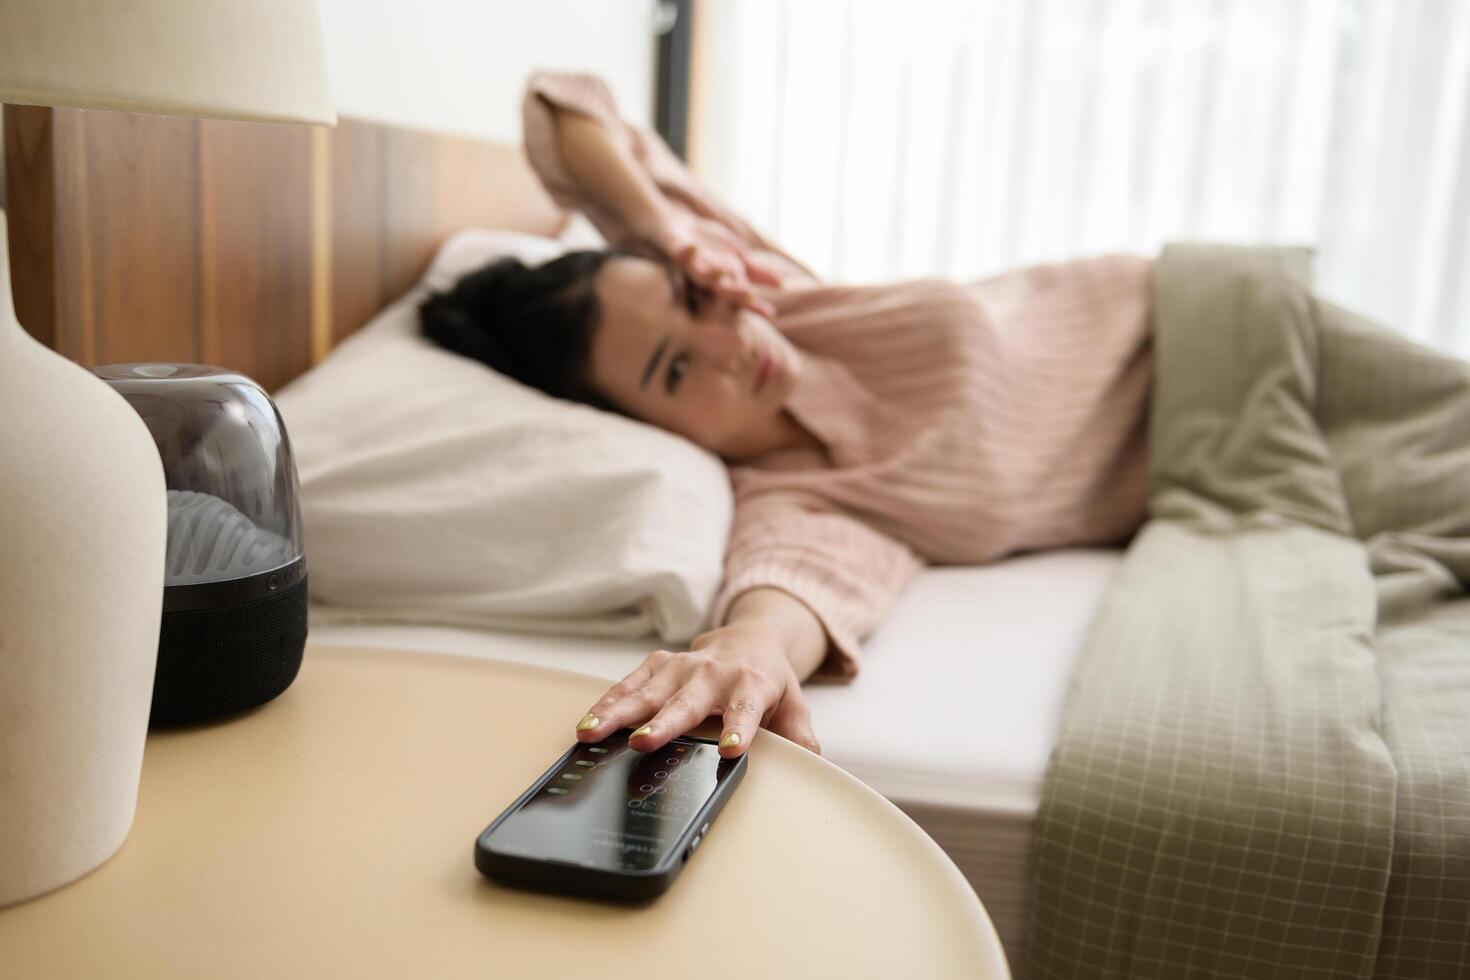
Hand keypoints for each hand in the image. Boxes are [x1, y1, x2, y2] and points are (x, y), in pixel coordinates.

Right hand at [573, 620, 821, 758]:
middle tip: (644, 741)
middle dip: (665, 721)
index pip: (747, 709)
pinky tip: (588, 720)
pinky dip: (608, 701)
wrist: (751, 637)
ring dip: (620, 711)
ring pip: (648, 690)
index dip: (739, 729)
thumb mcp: (793, 704)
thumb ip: (800, 735)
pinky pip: (630, 683)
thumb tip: (813, 763)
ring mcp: (682, 666)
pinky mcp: (659, 663)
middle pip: (687, 701)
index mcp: (751, 685)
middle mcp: (714, 673)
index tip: (731, 749)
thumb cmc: (768, 678)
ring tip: (594, 732)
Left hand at [645, 213, 783, 318]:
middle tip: (752, 296)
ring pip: (702, 275)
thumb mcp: (735, 255)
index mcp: (721, 281)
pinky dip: (687, 251)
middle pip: (723, 289)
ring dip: (713, 274)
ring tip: (724, 272)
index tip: (771, 315)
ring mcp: (690, 266)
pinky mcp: (676, 251)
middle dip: (737, 292)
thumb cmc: (704, 244)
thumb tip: (782, 285)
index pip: (741, 295)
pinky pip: (681, 253)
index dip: (754, 304)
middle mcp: (706, 278)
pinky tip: (693, 246)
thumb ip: (755, 271)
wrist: (670, 228)